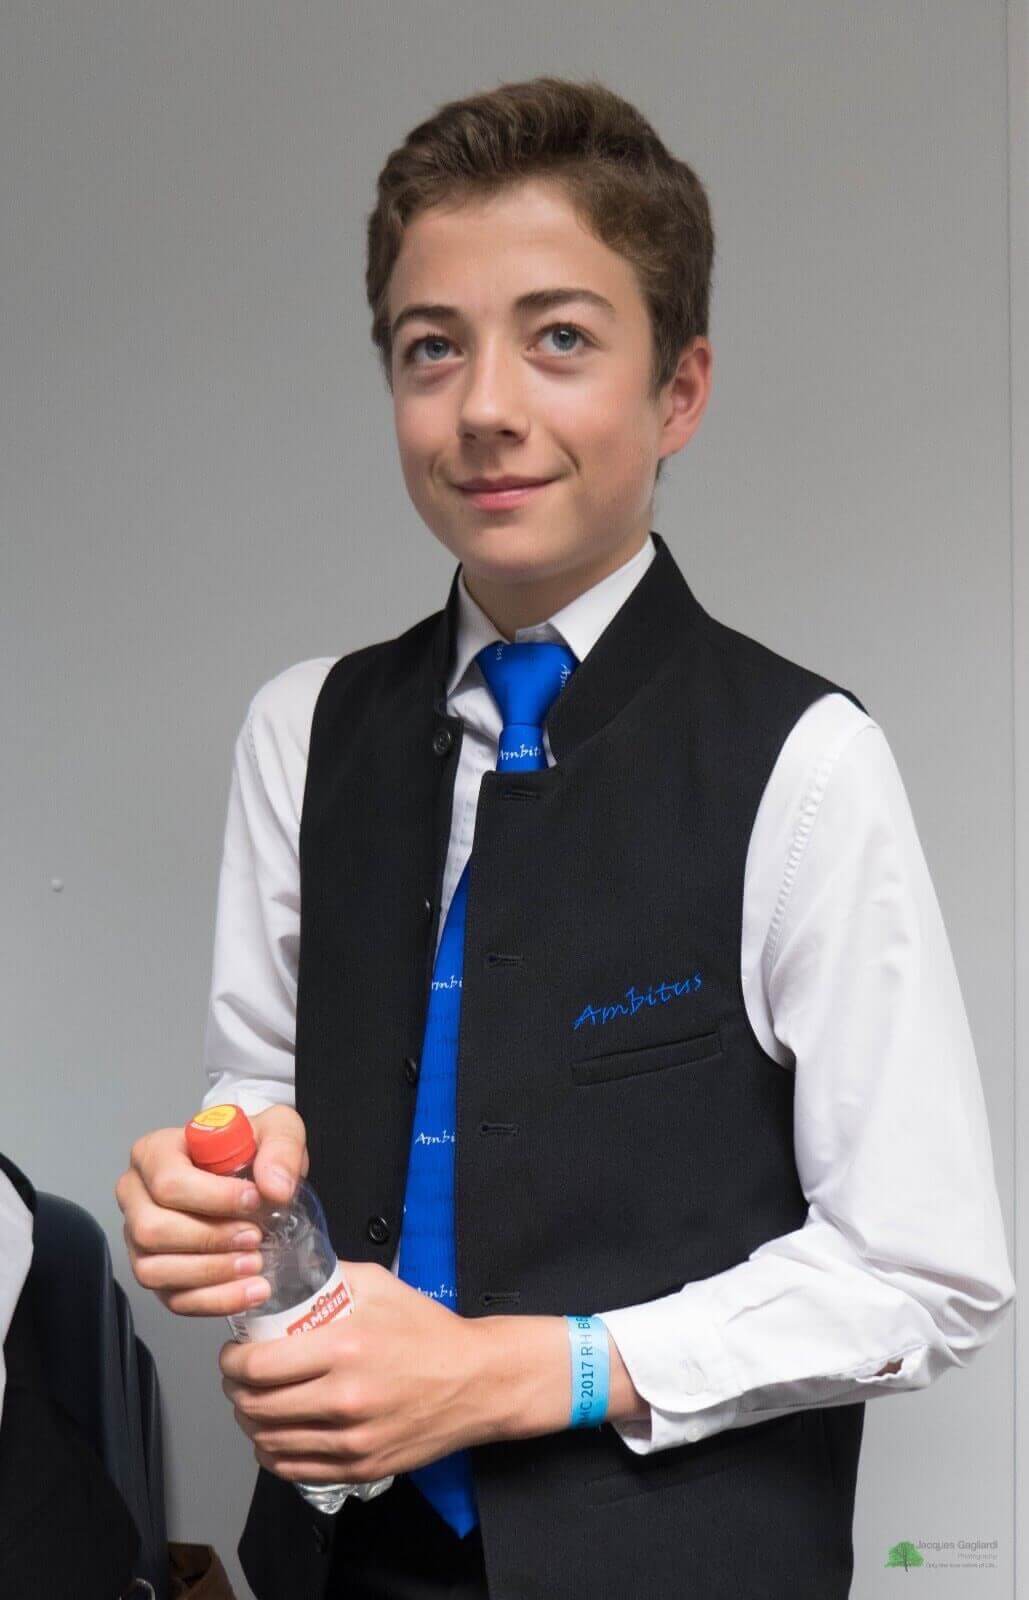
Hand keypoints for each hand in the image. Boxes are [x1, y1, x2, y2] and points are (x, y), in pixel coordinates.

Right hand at [115, 1105, 308, 1315]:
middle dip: (210, 1238)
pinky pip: (172, 1298)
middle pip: (153, 1229)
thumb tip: (274, 1187)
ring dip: (210, 1273)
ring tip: (255, 1265)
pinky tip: (249, 1291)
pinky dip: (214, 1300)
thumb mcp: (276, 1129)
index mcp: (154, 1152)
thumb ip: (281, 1148)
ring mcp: (139, 1239)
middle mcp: (135, 1196)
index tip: (254, 1200)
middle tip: (255, 1237)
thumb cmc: (251, 1148)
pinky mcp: (158, 1272)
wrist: (252, 1174)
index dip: (214, 1197)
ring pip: (154, 1269)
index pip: (169, 1182)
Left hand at [219, 1260, 495, 1483]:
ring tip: (255, 1403)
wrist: (477, 1381)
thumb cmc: (429, 1331)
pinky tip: (275, 1434)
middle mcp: (344, 1400)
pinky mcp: (360, 1467)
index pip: (257, 1366)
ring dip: (250, 1421)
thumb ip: (329, 1278)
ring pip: (268, 1441)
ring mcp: (351, 1440)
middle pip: (255, 1407)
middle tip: (239, 1376)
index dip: (232, 1361)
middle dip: (235, 1390)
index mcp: (344, 1349)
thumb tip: (286, 1274)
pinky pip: (294, 1469)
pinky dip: (273, 1453)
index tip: (233, 1352)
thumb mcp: (379, 1285)